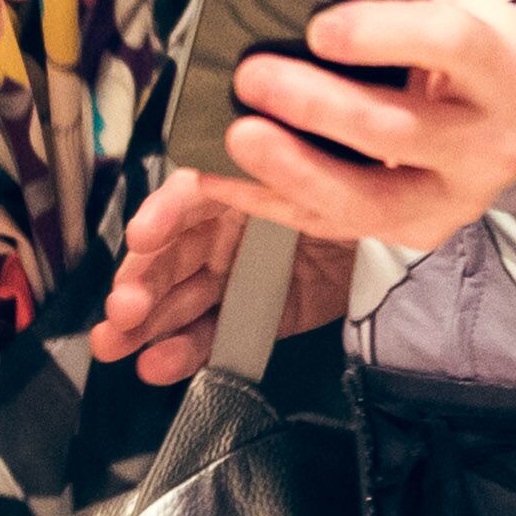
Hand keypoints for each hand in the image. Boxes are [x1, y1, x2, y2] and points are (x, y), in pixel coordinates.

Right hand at [85, 168, 356, 381]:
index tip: (142, 236)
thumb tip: (234, 150)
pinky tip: (156, 365)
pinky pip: (215, 337)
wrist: (400, 228)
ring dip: (144, 326)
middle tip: (120, 311)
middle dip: (138, 285)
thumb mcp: (315, 173)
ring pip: (180, 302)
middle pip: (170, 258)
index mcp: (233, 185)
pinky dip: (184, 353)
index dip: (161, 216)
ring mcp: (238, 277)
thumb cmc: (352, 187)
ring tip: (114, 346)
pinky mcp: (259, 317)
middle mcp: (225, 231)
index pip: (186, 198)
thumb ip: (272, 170)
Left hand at [210, 0, 515, 264]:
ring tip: (237, 136)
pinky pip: (338, 226)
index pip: (449, 45)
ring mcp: (458, 197)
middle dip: (316, 107)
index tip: (318, 27)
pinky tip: (226, 179)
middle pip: (398, 131)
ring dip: (293, 169)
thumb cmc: (480, 52)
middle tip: (253, 77)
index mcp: (504, 68)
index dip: (382, 34)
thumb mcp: (465, 8)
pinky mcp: (422, 231)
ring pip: (369, 198)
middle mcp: (491, 141)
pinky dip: (274, 202)